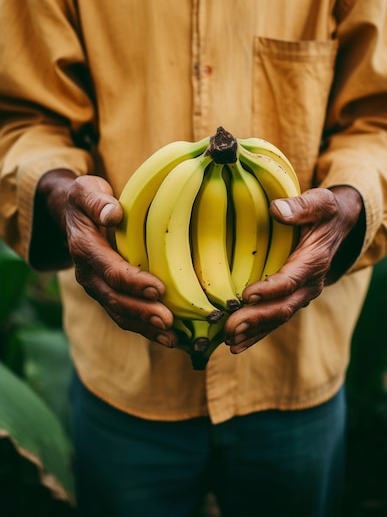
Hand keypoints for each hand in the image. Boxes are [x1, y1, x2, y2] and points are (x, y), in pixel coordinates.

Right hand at [33, 170, 177, 347]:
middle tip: (169, 321)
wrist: (73, 214)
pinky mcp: (106, 295)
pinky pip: (123, 316)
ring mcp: (96, 287)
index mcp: (84, 249)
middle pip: (115, 298)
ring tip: (172, 337)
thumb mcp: (87, 190)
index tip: (159, 288)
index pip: (110, 270)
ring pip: (119, 313)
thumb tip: (112, 214)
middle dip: (142, 312)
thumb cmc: (88, 199)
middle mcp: (87, 274)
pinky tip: (168, 337)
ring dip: (145, 327)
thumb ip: (97, 201)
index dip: (133, 281)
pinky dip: (144, 329)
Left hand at [224, 186, 364, 353]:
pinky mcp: (292, 298)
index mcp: (314, 261)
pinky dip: (257, 333)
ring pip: (278, 319)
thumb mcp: (320, 201)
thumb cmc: (325, 210)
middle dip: (256, 319)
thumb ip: (301, 206)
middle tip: (230, 328)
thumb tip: (277, 210)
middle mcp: (309, 284)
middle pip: (282, 307)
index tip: (247, 295)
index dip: (270, 289)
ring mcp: (302, 294)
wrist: (339, 224)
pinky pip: (275, 319)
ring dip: (254, 332)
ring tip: (230, 343)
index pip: (291, 280)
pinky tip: (237, 343)